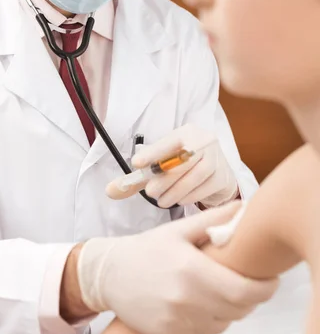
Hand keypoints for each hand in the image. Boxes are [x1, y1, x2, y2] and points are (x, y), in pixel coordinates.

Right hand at [77, 203, 277, 333]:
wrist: (109, 274)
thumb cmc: (145, 249)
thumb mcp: (177, 230)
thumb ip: (212, 219)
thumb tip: (243, 207)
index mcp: (191, 270)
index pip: (244, 290)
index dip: (265, 288)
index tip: (270, 278)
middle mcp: (185, 300)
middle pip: (239, 310)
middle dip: (251, 297)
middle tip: (249, 282)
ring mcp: (177, 321)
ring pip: (224, 324)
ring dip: (232, 310)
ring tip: (222, 291)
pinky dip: (212, 321)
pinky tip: (203, 304)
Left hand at [106, 124, 238, 207]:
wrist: (217, 175)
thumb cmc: (184, 168)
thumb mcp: (161, 167)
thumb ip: (137, 179)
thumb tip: (110, 191)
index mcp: (187, 132)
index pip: (168, 141)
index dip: (153, 152)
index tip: (136, 163)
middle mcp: (205, 141)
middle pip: (182, 160)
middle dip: (163, 179)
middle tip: (150, 193)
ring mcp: (217, 158)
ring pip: (194, 176)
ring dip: (174, 191)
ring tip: (161, 200)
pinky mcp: (223, 177)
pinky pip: (204, 188)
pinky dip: (188, 197)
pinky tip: (179, 200)